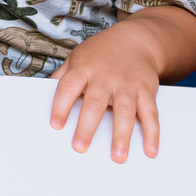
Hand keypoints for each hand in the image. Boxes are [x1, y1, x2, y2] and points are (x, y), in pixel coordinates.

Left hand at [49, 21, 161, 162]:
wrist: (136, 39)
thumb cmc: (101, 53)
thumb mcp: (77, 57)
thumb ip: (62, 76)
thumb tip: (43, 92)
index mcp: (84, 69)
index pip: (68, 88)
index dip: (60, 106)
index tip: (55, 125)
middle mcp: (105, 76)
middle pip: (95, 103)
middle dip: (87, 127)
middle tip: (80, 147)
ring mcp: (128, 84)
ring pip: (124, 111)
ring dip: (121, 135)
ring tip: (118, 157)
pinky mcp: (147, 91)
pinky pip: (150, 114)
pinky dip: (152, 133)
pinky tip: (150, 150)